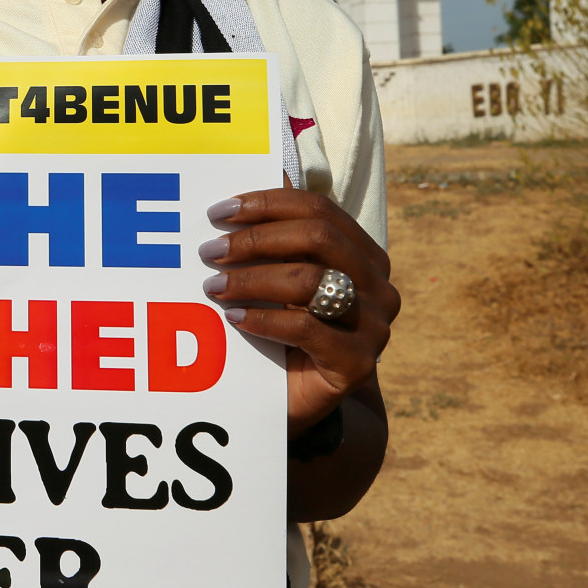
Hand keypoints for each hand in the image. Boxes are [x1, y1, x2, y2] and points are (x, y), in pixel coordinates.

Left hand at [199, 189, 397, 433]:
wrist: (292, 402)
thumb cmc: (279, 330)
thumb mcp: (277, 279)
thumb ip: (271, 239)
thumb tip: (241, 185)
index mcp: (363, 254)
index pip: (318, 210)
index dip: (267, 204)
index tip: (219, 212)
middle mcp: (378, 286)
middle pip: (318, 238)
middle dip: (256, 239)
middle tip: (210, 252)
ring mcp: (374, 326)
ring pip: (310, 281)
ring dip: (252, 278)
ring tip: (213, 286)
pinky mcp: (357, 364)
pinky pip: (306, 328)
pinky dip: (264, 318)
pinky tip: (234, 317)